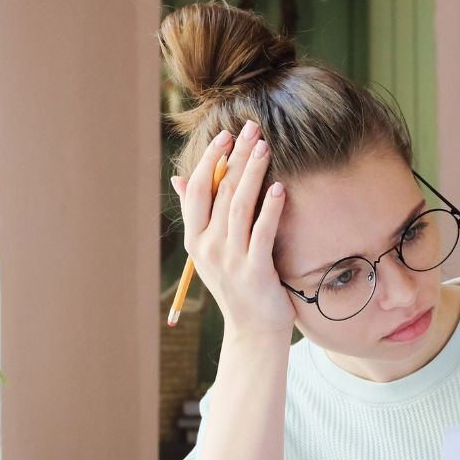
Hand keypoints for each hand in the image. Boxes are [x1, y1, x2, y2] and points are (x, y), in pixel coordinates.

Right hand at [172, 120, 295, 337]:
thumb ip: (197, 213)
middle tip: (252, 129)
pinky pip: (262, 233)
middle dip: (236, 158)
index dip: (211, 160)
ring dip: (253, 174)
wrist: (254, 330)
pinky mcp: (255, 271)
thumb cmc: (237, 284)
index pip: (198, 190)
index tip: (227, 135)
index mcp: (195, 239)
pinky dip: (271, 209)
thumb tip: (179, 178)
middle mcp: (208, 247)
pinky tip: (280, 188)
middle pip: (220, 192)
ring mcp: (231, 260)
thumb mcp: (210, 250)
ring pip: (239, 207)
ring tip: (266, 148)